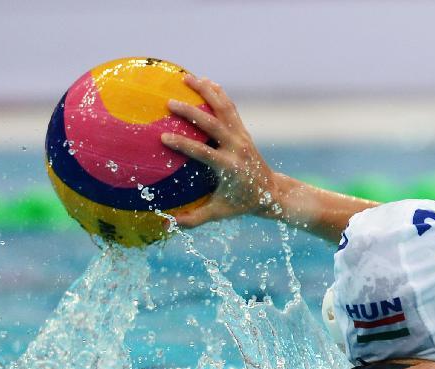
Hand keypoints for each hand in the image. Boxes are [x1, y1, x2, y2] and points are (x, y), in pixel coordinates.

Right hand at [161, 75, 277, 228]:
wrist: (271, 192)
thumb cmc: (242, 204)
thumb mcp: (220, 213)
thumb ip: (196, 218)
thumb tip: (169, 224)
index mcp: (229, 167)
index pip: (204, 153)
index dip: (184, 145)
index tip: (163, 138)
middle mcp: (237, 148)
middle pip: (213, 124)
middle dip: (191, 112)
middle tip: (169, 102)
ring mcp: (242, 136)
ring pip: (224, 108)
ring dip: (206, 91)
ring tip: (185, 77)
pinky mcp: (243, 131)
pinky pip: (229, 107)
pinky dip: (217, 93)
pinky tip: (203, 81)